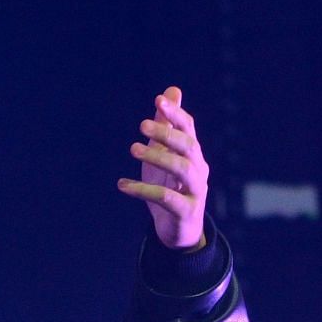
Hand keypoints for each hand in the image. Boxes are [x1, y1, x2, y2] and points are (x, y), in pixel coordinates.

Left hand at [117, 85, 209, 250]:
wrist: (180, 231)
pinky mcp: (186, 212)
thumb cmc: (171, 187)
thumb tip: (171, 90)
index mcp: (193, 154)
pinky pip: (166, 198)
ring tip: (132, 149)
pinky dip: (143, 190)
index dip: (176, 114)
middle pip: (188, 146)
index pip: (188, 128)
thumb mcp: (165, 155)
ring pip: (181, 169)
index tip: (158, 100)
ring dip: (157, 157)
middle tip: (141, 125)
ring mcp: (195, 191)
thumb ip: (166, 125)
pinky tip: (122, 184)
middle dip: (167, 133)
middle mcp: (198, 169)